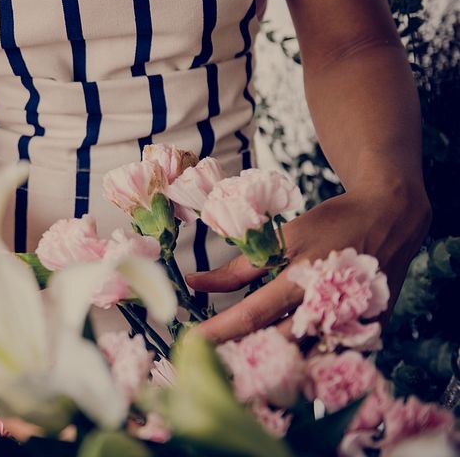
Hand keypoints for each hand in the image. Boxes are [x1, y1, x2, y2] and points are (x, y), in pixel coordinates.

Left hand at [187, 186, 430, 343]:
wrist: (390, 220)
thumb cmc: (332, 224)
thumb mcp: (283, 238)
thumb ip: (240, 268)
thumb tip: (194, 282)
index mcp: (302, 280)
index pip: (251, 315)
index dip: (219, 331)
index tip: (190, 342)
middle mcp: (327, 310)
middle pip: (276, 345)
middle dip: (240, 354)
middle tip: (210, 358)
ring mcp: (350, 326)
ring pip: (302, 357)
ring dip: (270, 361)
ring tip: (238, 360)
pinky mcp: (365, 334)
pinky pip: (327, 356)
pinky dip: (301, 358)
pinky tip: (279, 356)